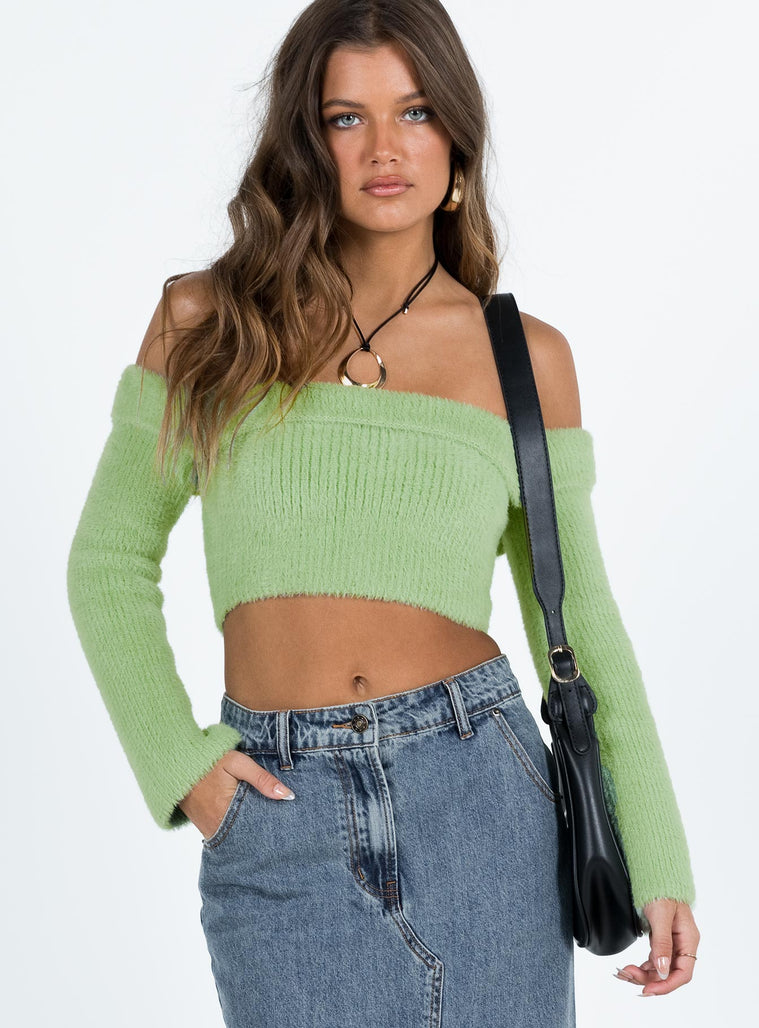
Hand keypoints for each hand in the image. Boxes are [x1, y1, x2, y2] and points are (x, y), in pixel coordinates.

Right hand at [178, 749, 294, 839]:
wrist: (176, 762)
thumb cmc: (209, 760)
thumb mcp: (237, 763)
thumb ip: (262, 779)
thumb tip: (287, 795)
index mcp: (228, 811)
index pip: (258, 829)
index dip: (272, 828)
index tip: (287, 826)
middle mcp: (217, 826)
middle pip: (248, 836)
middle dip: (262, 833)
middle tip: (279, 829)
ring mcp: (208, 829)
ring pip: (236, 836)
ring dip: (248, 830)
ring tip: (265, 824)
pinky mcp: (203, 826)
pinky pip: (224, 833)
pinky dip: (235, 828)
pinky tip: (246, 821)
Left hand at [614, 899, 699, 995]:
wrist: (656, 876)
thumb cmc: (662, 891)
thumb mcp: (661, 915)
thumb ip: (662, 942)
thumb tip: (662, 969)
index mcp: (688, 940)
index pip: (683, 973)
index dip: (666, 985)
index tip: (648, 990)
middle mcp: (682, 945)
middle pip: (669, 973)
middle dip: (649, 979)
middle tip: (627, 975)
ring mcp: (672, 944)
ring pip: (660, 969)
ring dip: (642, 974)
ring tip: (624, 973)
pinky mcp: (661, 941)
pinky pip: (654, 961)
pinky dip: (643, 967)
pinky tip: (632, 969)